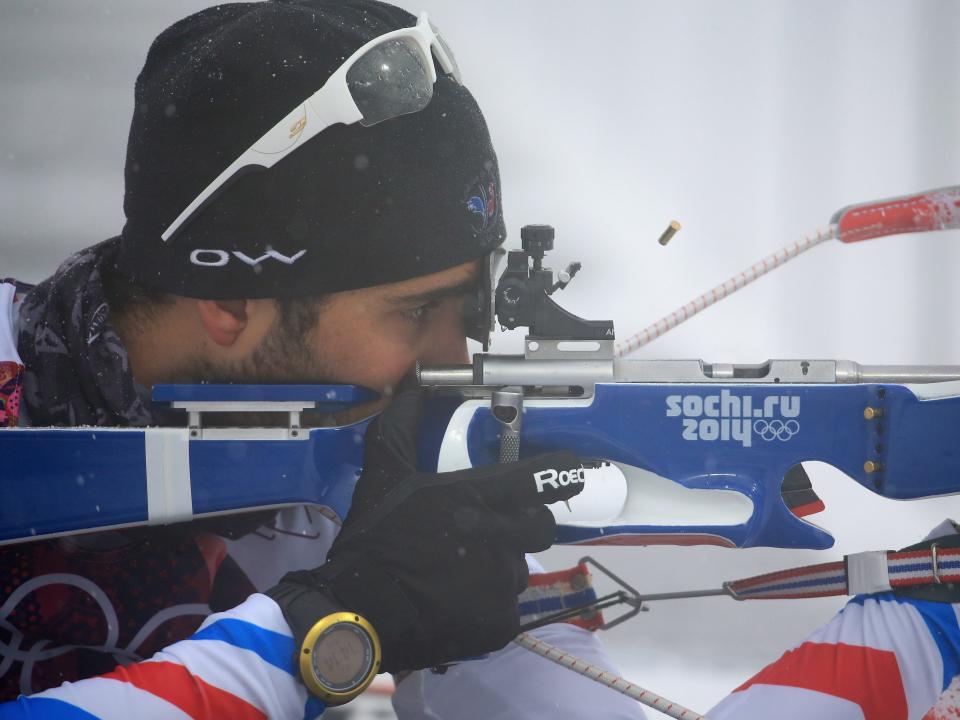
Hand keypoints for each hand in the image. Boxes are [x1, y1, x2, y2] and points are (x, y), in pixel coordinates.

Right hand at [268, 384, 584, 672]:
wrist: (361, 610)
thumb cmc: (375, 538)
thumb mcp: (384, 475)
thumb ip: (402, 428)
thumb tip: (412, 387)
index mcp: (476, 497)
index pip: (538, 479)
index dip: (561, 472)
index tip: (574, 469)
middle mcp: (498, 536)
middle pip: (541, 526)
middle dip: (527, 525)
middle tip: (497, 530)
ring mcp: (502, 581)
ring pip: (519, 569)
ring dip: (498, 567)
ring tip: (460, 573)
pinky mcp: (499, 621)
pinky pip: (505, 609)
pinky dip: (486, 606)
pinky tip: (455, 602)